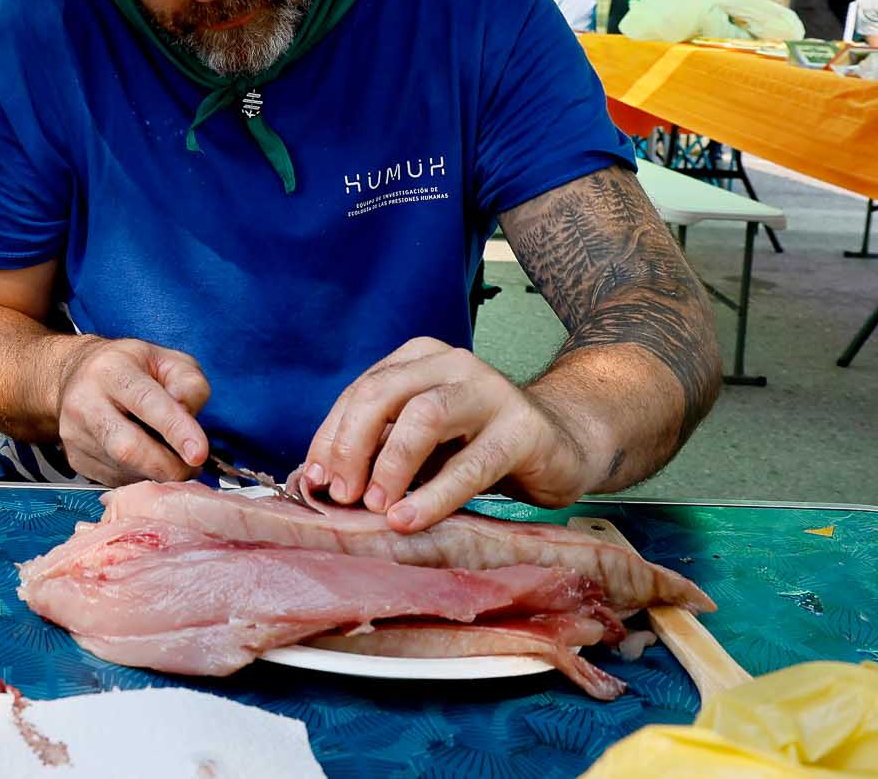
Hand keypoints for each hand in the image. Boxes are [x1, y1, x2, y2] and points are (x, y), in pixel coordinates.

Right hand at [51, 337, 210, 485]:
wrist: (74, 376)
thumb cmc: (127, 368)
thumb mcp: (166, 360)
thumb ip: (188, 384)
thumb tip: (190, 421)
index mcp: (111, 370)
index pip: (146, 402)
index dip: (176, 429)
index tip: (199, 453)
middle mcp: (85, 401)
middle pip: (128, 447)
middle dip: (168, 466)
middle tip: (193, 468)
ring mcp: (76, 434)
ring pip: (124, 470)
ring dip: (156, 473)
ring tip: (169, 459)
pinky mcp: (74, 458)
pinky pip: (115, 480)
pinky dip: (139, 477)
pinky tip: (145, 462)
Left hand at [301, 338, 595, 532]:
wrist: (562, 445)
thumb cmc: (477, 445)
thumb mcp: (421, 442)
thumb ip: (378, 449)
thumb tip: (321, 481)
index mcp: (418, 359)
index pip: (360, 392)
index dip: (331, 437)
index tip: (316, 480)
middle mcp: (451, 364)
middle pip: (382, 395)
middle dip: (351, 447)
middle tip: (342, 495)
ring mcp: (489, 391)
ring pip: (423, 417)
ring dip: (390, 465)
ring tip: (374, 507)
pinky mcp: (523, 429)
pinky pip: (470, 464)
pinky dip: (433, 495)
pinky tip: (408, 519)